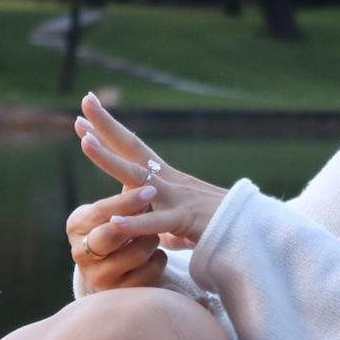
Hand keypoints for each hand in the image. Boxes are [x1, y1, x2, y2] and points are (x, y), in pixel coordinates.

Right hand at [67, 183, 166, 291]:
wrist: (113, 268)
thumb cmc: (116, 228)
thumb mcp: (111, 208)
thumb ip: (122, 185)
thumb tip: (138, 157)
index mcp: (76, 226)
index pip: (101, 211)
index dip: (126, 201)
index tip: (152, 189)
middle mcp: (80, 253)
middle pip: (109, 235)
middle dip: (137, 222)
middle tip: (159, 212)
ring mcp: (97, 277)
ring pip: (135, 255)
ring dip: (151, 241)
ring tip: (154, 234)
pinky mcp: (117, 294)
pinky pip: (148, 274)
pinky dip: (157, 260)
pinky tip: (156, 254)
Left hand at [75, 93, 227, 247]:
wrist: (255, 235)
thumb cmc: (223, 230)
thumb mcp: (187, 228)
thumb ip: (171, 229)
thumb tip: (164, 238)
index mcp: (168, 181)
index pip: (134, 151)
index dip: (110, 133)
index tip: (85, 115)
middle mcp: (170, 182)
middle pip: (134, 148)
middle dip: (107, 126)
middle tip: (85, 101)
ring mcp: (177, 198)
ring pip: (138, 176)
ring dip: (110, 159)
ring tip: (84, 143)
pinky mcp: (186, 221)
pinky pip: (155, 223)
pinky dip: (134, 223)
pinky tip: (112, 222)